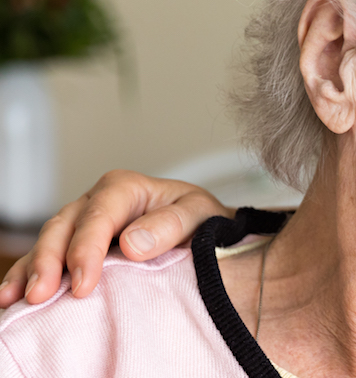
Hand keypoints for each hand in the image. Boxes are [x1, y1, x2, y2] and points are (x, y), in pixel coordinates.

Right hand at [0, 170, 231, 306]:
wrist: (205, 229)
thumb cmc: (202, 220)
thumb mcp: (199, 214)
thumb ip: (171, 224)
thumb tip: (132, 243)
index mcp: (125, 188)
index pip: (99, 216)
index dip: (86, 250)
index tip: (84, 284)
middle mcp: (97, 201)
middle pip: (64, 227)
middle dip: (50, 262)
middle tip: (42, 295)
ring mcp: (83, 222)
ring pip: (48, 241)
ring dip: (32, 270)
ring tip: (19, 299)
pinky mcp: (76, 243)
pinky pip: (46, 257)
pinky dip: (27, 274)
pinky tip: (12, 295)